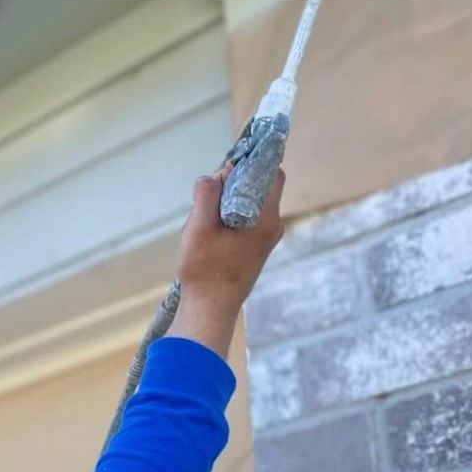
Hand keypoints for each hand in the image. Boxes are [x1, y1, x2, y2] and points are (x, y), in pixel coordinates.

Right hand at [168, 163, 284, 356]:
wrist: (210, 309)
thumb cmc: (205, 270)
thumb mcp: (198, 226)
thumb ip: (207, 194)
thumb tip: (214, 176)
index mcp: (265, 219)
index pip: (272, 174)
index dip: (252, 163)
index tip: (227, 168)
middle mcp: (272, 226)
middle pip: (258, 186)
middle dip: (232, 183)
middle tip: (208, 197)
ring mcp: (264, 237)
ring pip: (248, 202)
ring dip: (226, 201)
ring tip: (204, 221)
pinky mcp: (255, 247)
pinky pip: (244, 218)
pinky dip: (227, 216)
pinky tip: (209, 232)